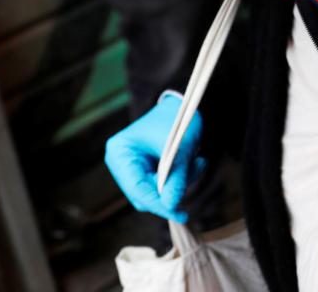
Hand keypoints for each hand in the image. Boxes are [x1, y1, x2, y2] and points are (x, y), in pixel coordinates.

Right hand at [104, 91, 203, 222]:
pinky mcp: (147, 171)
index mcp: (120, 153)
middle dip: (171, 191)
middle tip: (191, 176)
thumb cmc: (178, 119)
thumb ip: (176, 178)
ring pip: (156, 193)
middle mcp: (122, 162)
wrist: (185, 105)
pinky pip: (163, 187)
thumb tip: (171, 206)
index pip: (136, 187)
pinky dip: (180, 179)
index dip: (157, 203)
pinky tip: (194, 162)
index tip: (178, 213)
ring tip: (197, 162)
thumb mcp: (181, 148)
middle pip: (143, 195)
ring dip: (180, 183)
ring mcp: (133, 168)